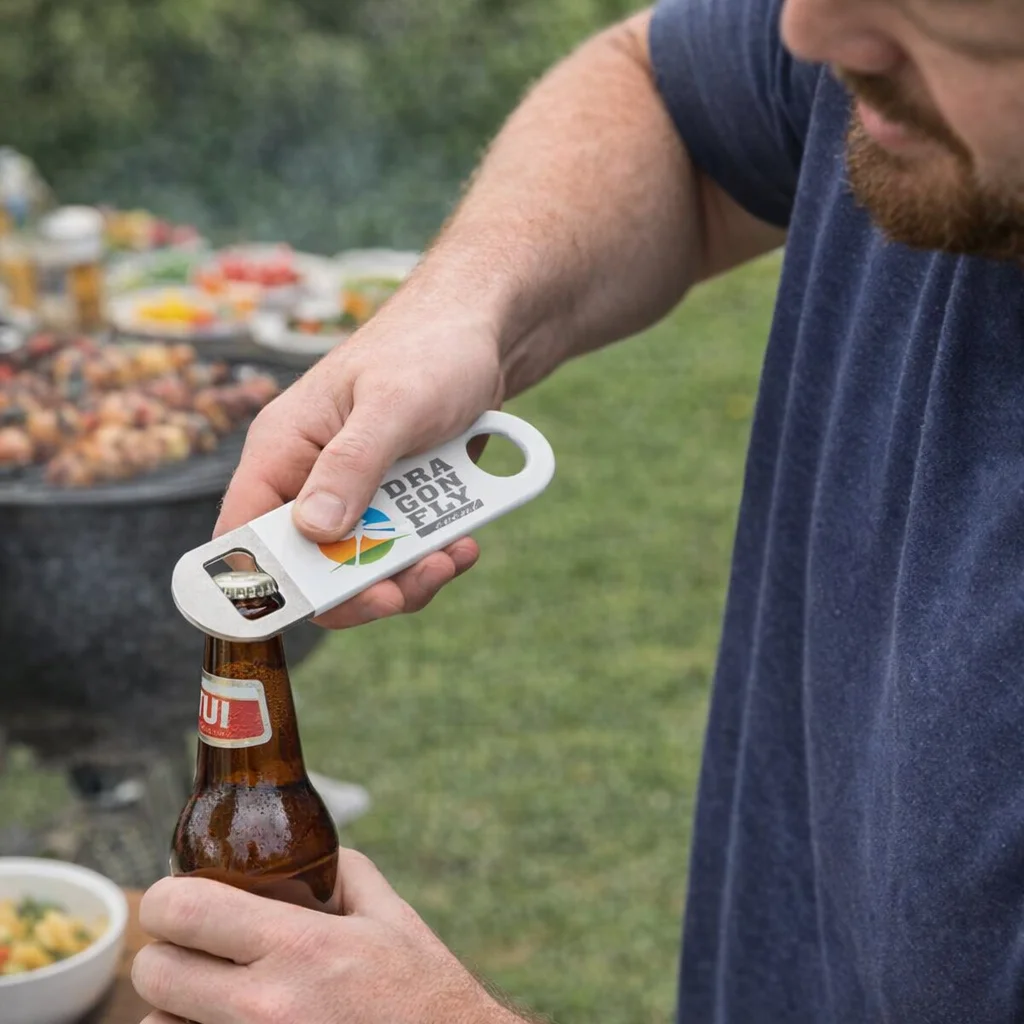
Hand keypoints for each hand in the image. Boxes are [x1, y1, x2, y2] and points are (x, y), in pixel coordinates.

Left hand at [132, 848, 526, 1023]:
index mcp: (301, 947)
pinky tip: (225, 1022)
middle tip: (193, 946)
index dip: (168, 897)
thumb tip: (303, 855)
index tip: (180, 897)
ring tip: (210, 995)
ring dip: (174, 1006)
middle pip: (153, 971)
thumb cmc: (423, 995)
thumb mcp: (393, 918)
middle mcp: (265, 1007)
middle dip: (166, 952)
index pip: (184, 910)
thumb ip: (343, 874)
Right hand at [216, 288, 503, 627]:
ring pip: (363, 564)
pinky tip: (463, 542)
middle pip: (310, 564)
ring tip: (451, 557)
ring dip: (406, 574)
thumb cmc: (431, 348)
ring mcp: (356, 489)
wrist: (487, 331)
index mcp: (283, 447)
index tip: (308, 607)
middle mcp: (311, 475)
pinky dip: (431, 554)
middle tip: (402, 591)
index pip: (244, 532)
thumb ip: (352, 464)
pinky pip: (402, 547)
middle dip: (357, 587)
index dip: (262, 580)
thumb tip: (314, 530)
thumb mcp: (393, 404)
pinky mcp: (396, 497)